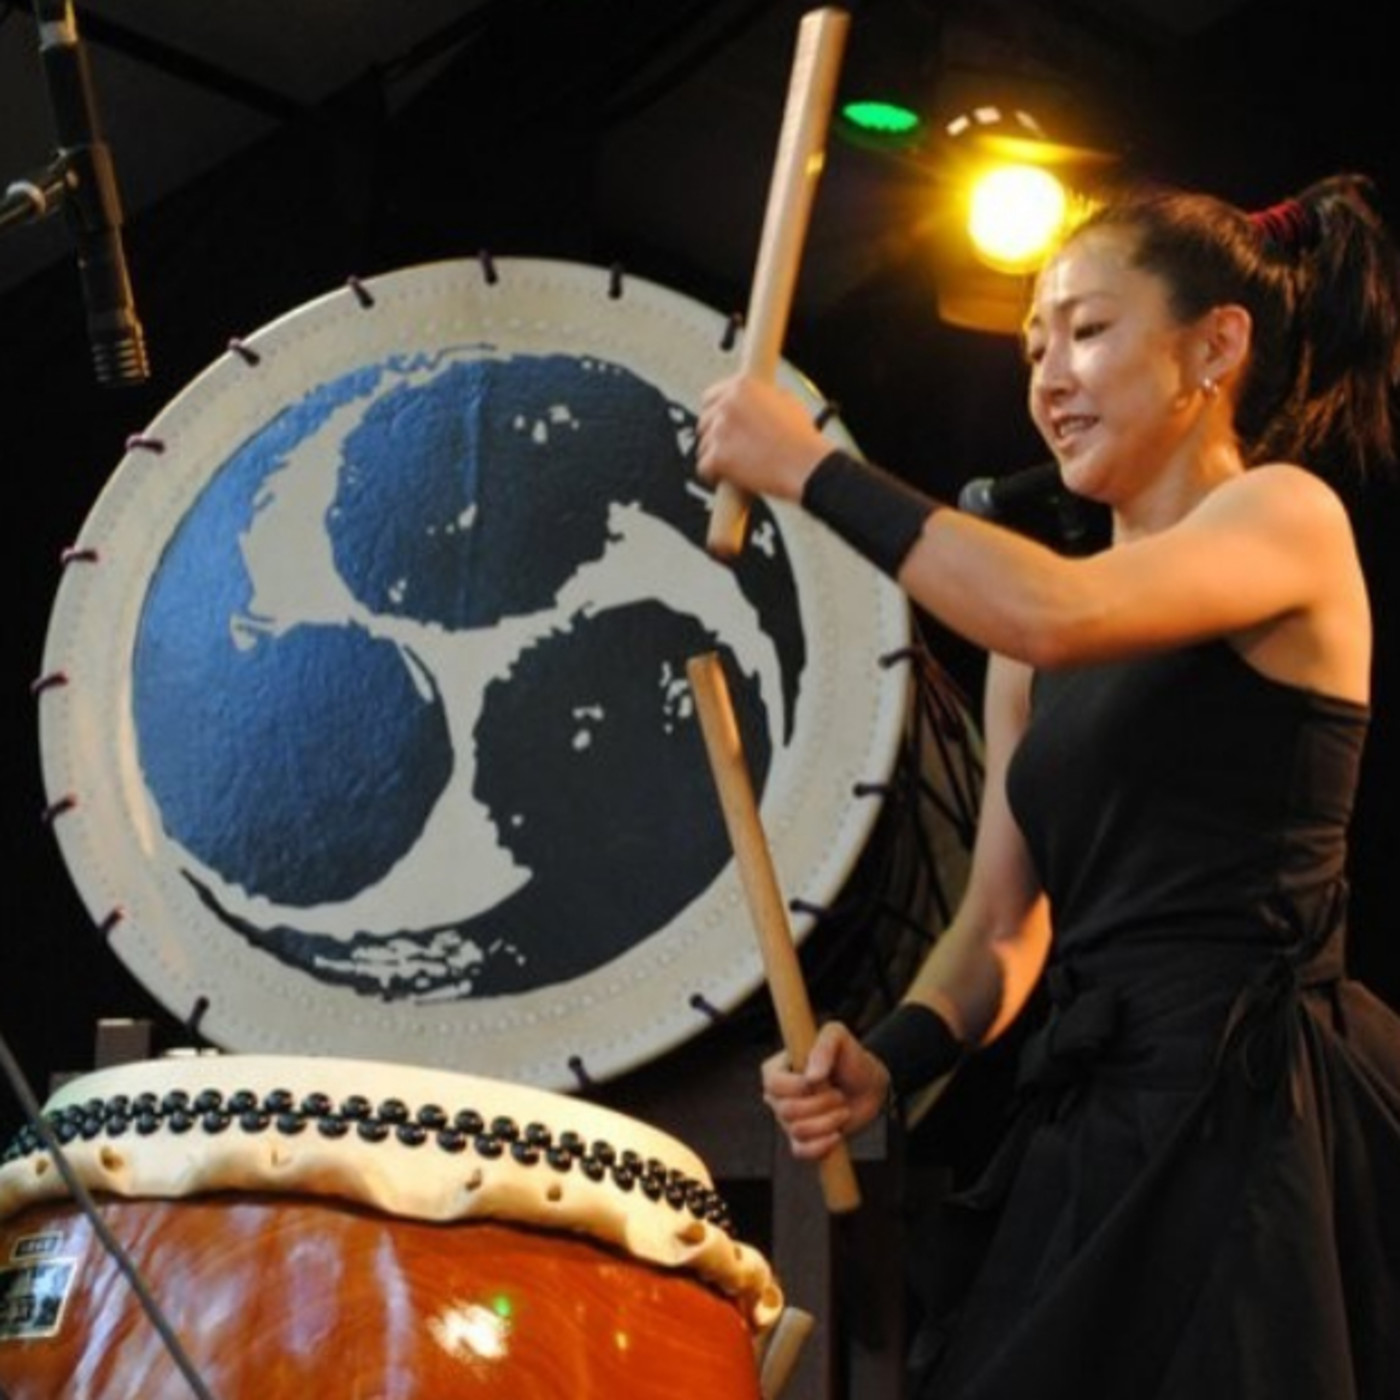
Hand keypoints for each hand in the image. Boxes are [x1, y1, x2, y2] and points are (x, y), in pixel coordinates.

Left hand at [696, 374, 831, 502]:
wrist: (807, 466)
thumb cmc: (802, 438)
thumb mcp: (786, 401)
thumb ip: (762, 397)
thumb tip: (753, 401)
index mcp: (742, 386)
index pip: (710, 397)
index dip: (716, 413)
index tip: (720, 423)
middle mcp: (727, 404)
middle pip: (704, 421)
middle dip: (715, 436)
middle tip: (730, 448)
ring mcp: (720, 431)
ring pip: (702, 446)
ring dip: (714, 456)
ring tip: (735, 465)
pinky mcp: (717, 457)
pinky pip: (703, 468)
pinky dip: (713, 476)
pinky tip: (727, 478)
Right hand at [760, 1020, 889, 1161]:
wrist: (870, 1086)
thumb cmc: (850, 1057)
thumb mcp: (838, 1037)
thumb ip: (824, 1047)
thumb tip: (811, 1076)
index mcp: (778, 1069)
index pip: (772, 1083)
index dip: (795, 1086)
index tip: (819, 1080)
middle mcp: (778, 1096)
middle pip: (786, 1110)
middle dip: (819, 1104)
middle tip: (839, 1095)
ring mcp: (788, 1121)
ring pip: (797, 1131)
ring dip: (828, 1121)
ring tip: (843, 1109)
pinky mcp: (803, 1141)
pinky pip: (801, 1152)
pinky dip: (821, 1146)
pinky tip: (837, 1135)